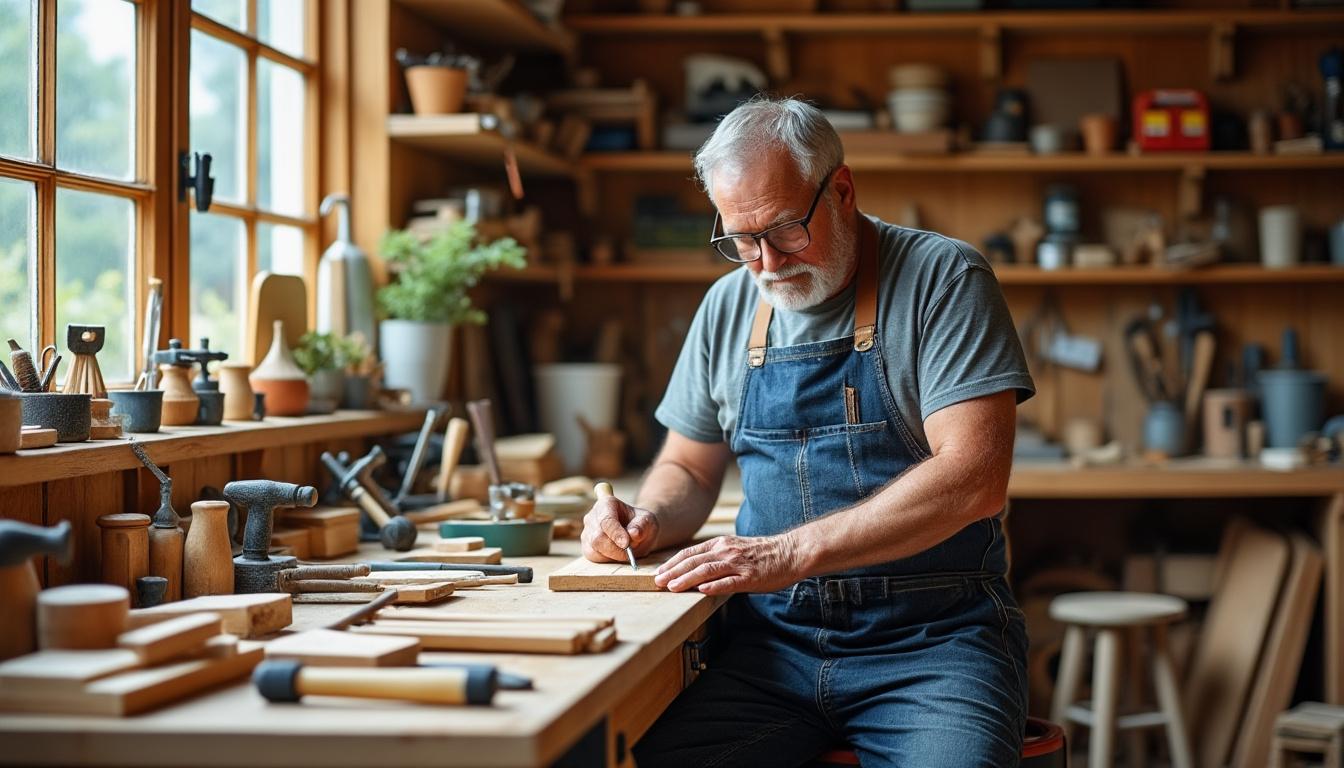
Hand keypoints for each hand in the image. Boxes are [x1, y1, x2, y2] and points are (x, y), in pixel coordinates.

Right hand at [581, 495, 659, 562]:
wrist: (637, 532)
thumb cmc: (642, 523)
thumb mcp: (648, 521)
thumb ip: (642, 525)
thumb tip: (633, 533)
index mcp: (607, 503)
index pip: (607, 520)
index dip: (615, 533)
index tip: (626, 544)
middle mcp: (593, 516)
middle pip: (598, 537)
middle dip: (616, 548)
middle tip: (631, 552)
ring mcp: (587, 532)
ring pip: (594, 549)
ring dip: (613, 555)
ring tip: (627, 551)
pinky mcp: (587, 546)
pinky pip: (594, 557)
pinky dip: (608, 559)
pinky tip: (618, 554)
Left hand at [654, 535, 800, 594]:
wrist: (790, 552)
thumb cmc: (762, 554)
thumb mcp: (735, 549)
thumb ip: (716, 557)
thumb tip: (695, 570)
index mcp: (721, 544)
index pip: (690, 553)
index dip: (673, 563)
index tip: (659, 573)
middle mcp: (726, 551)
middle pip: (694, 561)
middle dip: (673, 572)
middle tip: (657, 582)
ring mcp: (738, 564)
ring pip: (706, 570)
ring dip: (687, 579)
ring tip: (672, 587)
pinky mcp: (749, 577)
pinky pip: (728, 582)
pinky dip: (713, 586)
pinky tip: (700, 591)